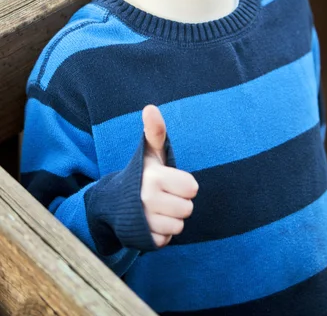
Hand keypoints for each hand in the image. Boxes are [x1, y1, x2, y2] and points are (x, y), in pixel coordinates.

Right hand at [141, 105, 198, 247]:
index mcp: (154, 177)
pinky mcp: (143, 239)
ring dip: (171, 218)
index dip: (184, 184)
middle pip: (187, 208)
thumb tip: (150, 107)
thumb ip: (155, 131)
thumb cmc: (141, 173)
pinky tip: (151, 222)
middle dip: (179, 202)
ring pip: (179, 225)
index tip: (170, 181)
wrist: (112, 202)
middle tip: (163, 195)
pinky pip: (167, 239)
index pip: (192, 187)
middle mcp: (147, 200)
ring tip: (157, 208)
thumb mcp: (150, 152)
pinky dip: (162, 233)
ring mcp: (144, 222)